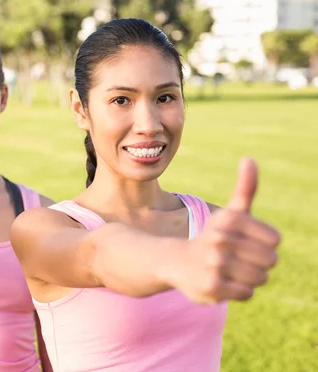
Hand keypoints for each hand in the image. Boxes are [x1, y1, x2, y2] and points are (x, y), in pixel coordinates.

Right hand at [169, 158, 280, 303]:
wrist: (177, 261)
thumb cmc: (213, 237)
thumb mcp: (230, 213)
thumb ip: (246, 188)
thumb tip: (249, 159)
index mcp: (230, 220)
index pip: (274, 241)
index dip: (264, 245)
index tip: (244, 243)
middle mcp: (221, 239)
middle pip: (269, 261)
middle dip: (258, 264)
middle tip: (236, 260)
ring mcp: (215, 263)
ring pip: (259, 278)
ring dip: (249, 279)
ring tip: (230, 272)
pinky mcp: (212, 285)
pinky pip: (247, 293)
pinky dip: (238, 291)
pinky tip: (222, 283)